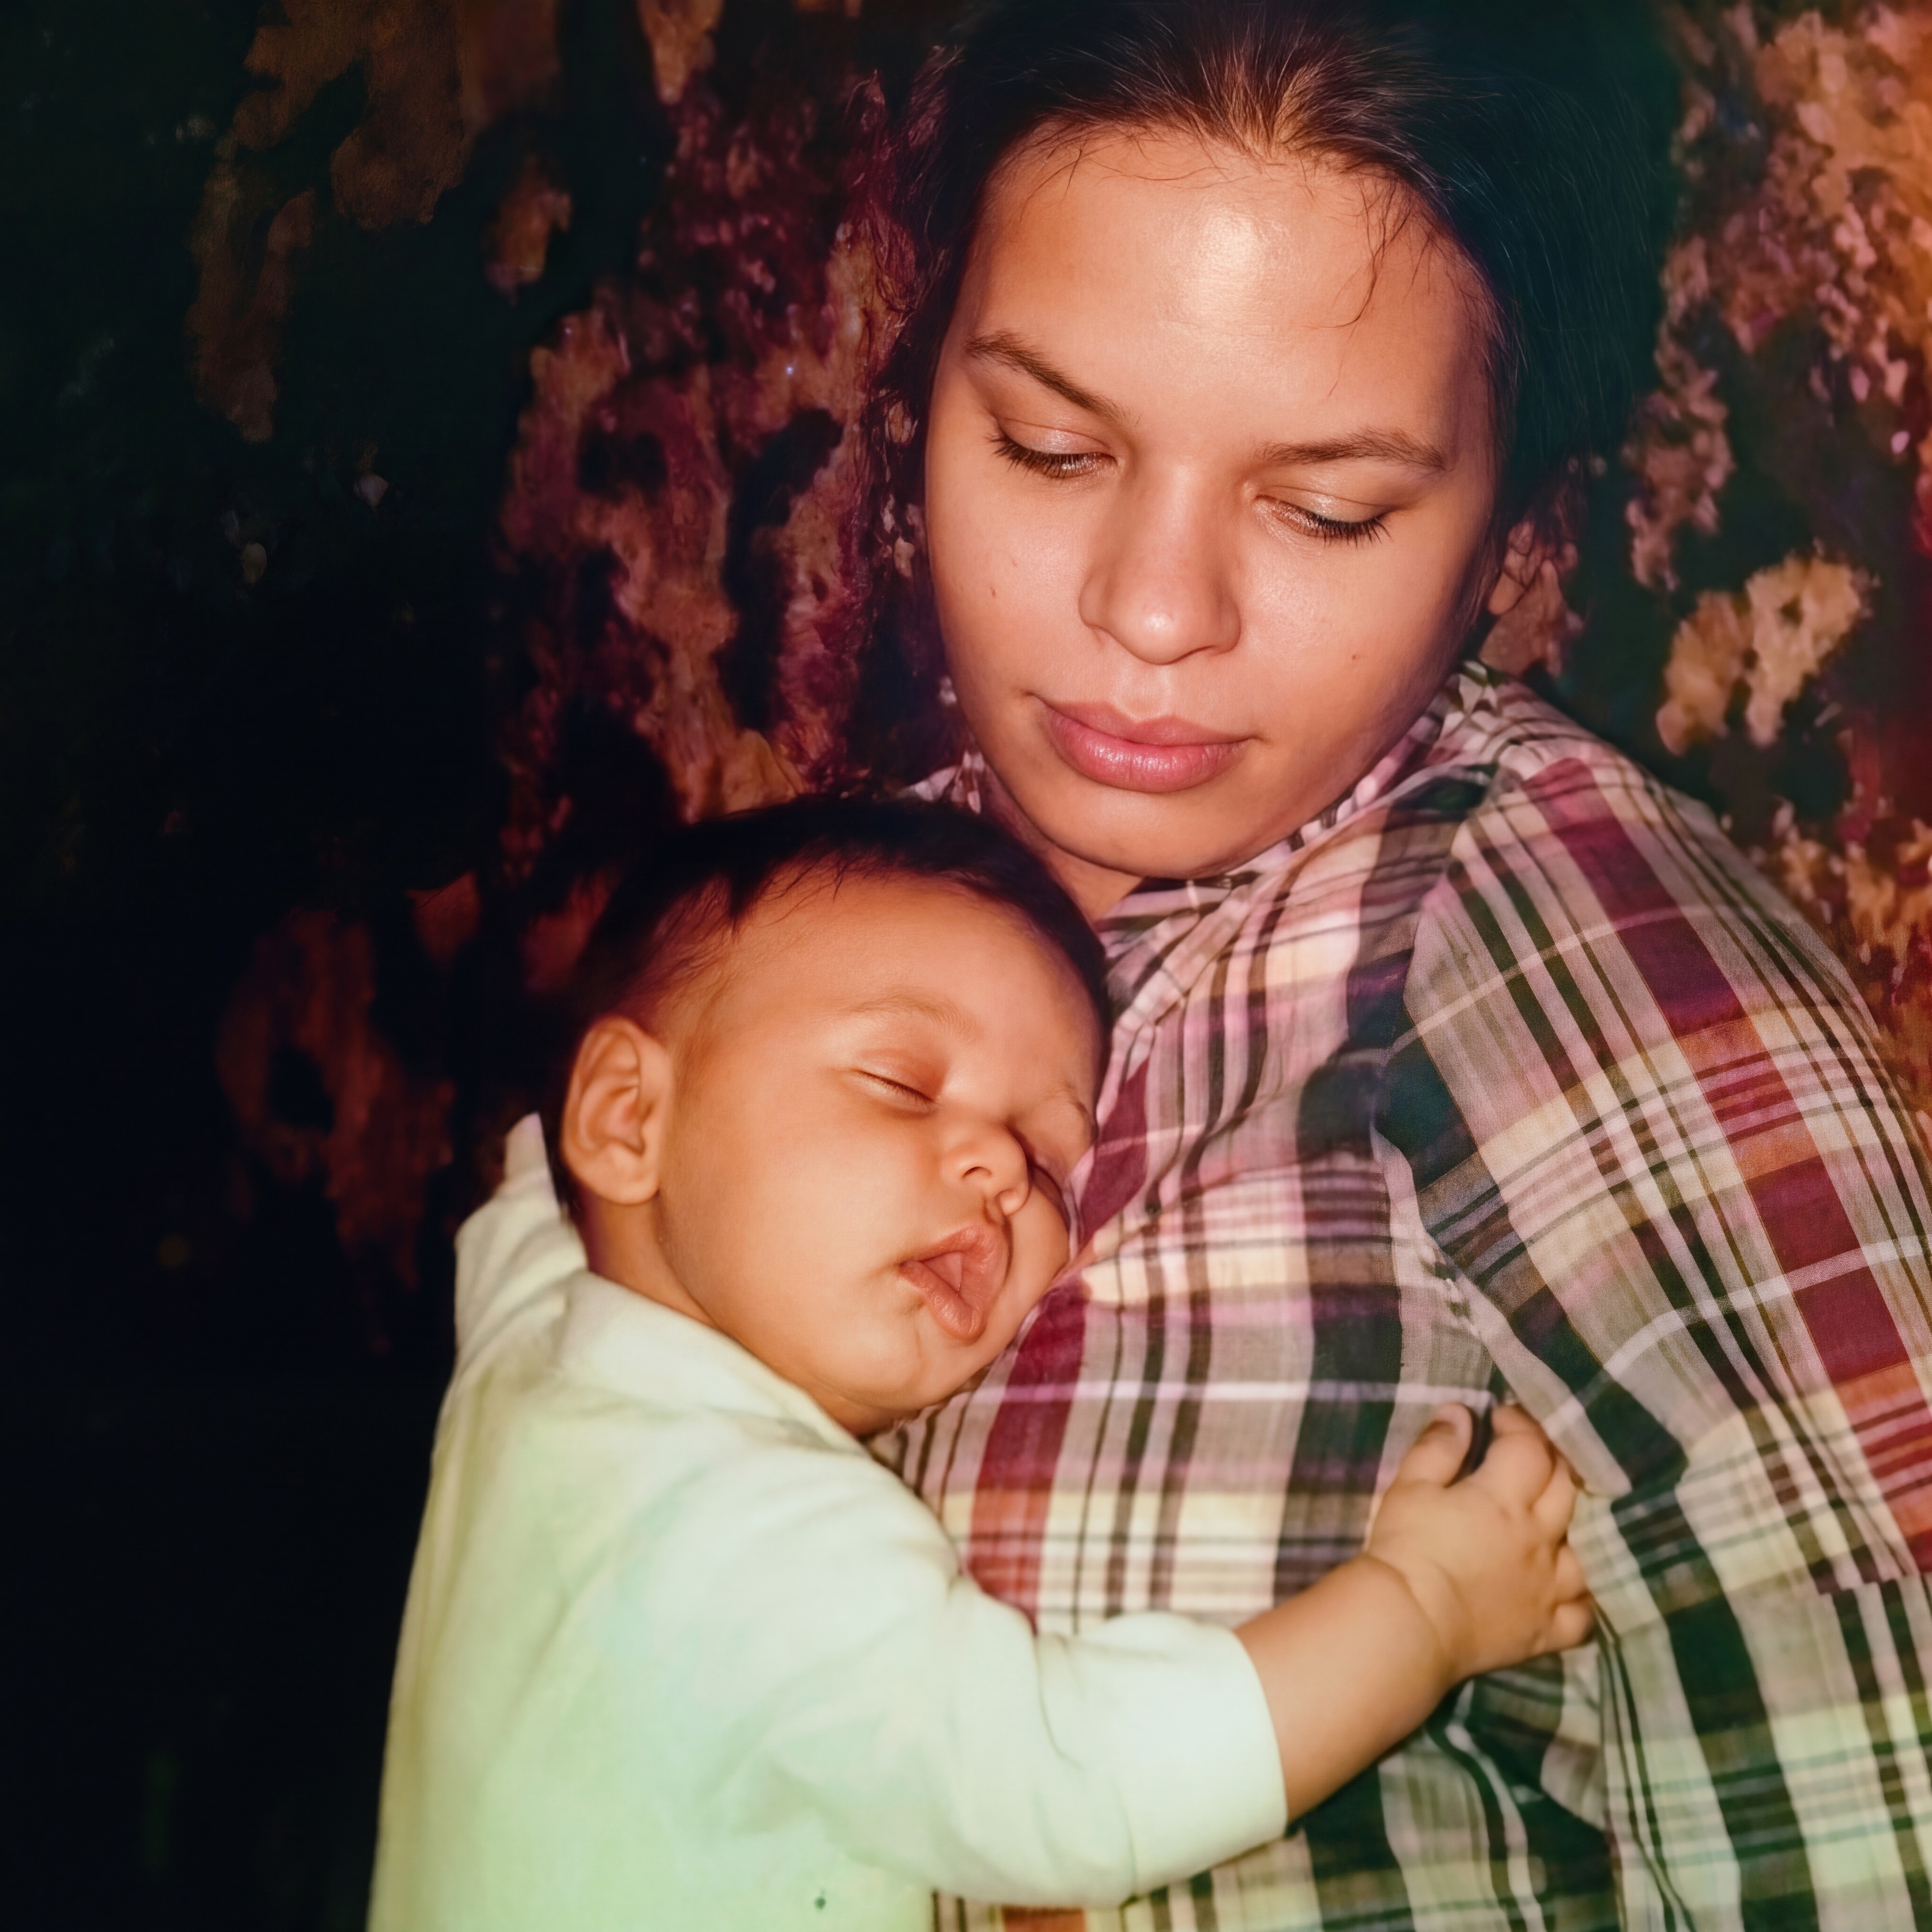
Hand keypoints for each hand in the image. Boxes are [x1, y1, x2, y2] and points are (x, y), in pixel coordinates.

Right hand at [1363, 1404, 1592, 1686]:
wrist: (1408, 1624)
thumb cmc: (1406, 1549)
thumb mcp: (1409, 1487)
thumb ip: (1438, 1448)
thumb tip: (1461, 1412)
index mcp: (1505, 1499)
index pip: (1529, 1447)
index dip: (1519, 1424)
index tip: (1500, 1416)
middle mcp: (1539, 1538)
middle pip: (1565, 1487)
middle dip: (1551, 1460)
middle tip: (1530, 1453)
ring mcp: (1550, 1587)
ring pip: (1589, 1548)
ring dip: (1580, 1525)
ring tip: (1560, 1517)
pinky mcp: (1547, 1629)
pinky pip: (1583, 1614)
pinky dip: (1584, 1597)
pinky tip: (1574, 1587)